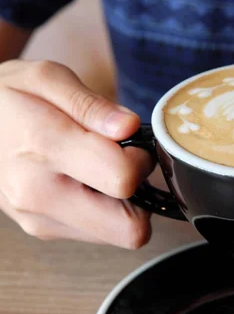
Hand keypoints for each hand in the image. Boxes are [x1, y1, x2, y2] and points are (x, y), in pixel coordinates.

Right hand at [0, 60, 153, 247]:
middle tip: (124, 163)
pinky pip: (99, 233)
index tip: (129, 142)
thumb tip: (129, 128)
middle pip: (129, 228)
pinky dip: (105, 210)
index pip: (123, 179)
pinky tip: (85, 182)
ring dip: (124, 204)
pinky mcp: (42, 231)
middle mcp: (39, 196)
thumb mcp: (48, 78)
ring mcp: (39, 220)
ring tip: (99, 169)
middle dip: (142, 195)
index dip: (140, 159)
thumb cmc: (9, 97)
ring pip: (119, 234)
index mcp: (43, 149)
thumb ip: (92, 105)